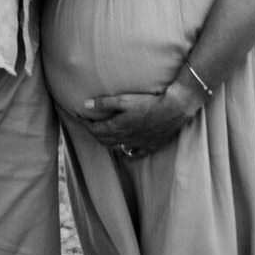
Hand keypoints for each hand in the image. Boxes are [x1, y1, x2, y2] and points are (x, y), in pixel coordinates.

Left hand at [79, 83, 195, 157]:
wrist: (173, 110)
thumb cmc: (148, 102)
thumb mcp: (124, 100)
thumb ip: (104, 103)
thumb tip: (86, 105)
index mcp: (117, 128)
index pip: (95, 130)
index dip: (86, 124)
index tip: (81, 118)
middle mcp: (125, 139)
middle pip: (103, 140)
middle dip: (94, 133)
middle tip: (90, 125)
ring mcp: (137, 144)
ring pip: (116, 147)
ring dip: (107, 142)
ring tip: (103, 134)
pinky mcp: (149, 146)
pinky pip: (134, 154)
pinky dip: (126, 153)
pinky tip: (124, 150)